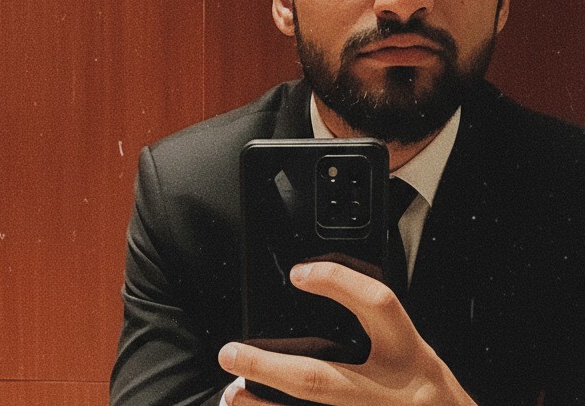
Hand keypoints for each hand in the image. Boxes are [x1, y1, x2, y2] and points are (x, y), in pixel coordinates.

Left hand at [219, 262, 474, 405]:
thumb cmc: (435, 394)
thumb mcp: (416, 353)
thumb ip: (380, 332)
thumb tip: (323, 300)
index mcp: (410, 355)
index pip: (378, 304)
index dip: (338, 283)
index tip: (298, 273)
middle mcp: (390, 393)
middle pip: (321, 379)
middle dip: (268, 366)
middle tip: (231, 352)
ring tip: (233, 392)